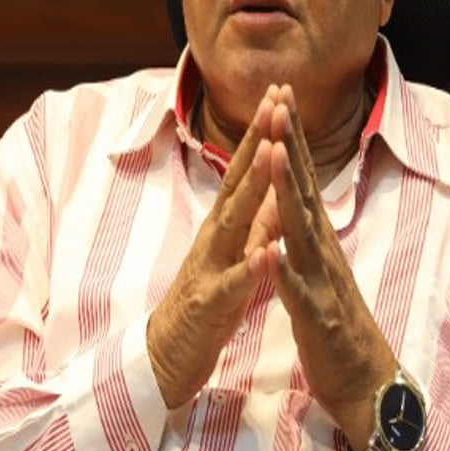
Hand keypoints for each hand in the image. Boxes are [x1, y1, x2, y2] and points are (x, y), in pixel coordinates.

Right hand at [146, 89, 280, 409]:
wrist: (169, 356)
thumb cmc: (209, 303)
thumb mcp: (235, 255)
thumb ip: (253, 222)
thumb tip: (273, 185)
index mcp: (224, 226)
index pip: (244, 171)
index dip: (262, 133)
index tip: (280, 95)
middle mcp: (214, 238)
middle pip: (237, 182)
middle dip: (257, 142)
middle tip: (275, 101)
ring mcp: (210, 268)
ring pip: (233, 223)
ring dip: (253, 188)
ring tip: (273, 154)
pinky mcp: (210, 304)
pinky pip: (233, 283)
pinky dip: (251, 266)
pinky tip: (268, 251)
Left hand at [265, 88, 397, 445]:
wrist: (367, 386)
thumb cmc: (337, 331)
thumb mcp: (318, 273)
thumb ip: (308, 238)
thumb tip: (302, 200)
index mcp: (319, 243)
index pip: (304, 181)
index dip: (292, 138)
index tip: (280, 96)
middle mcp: (324, 254)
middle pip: (306, 190)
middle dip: (292, 144)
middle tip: (282, 99)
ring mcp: (324, 284)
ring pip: (302, 232)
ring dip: (288, 193)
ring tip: (274, 154)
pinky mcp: (319, 320)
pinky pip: (299, 294)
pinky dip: (285, 271)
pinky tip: (272, 252)